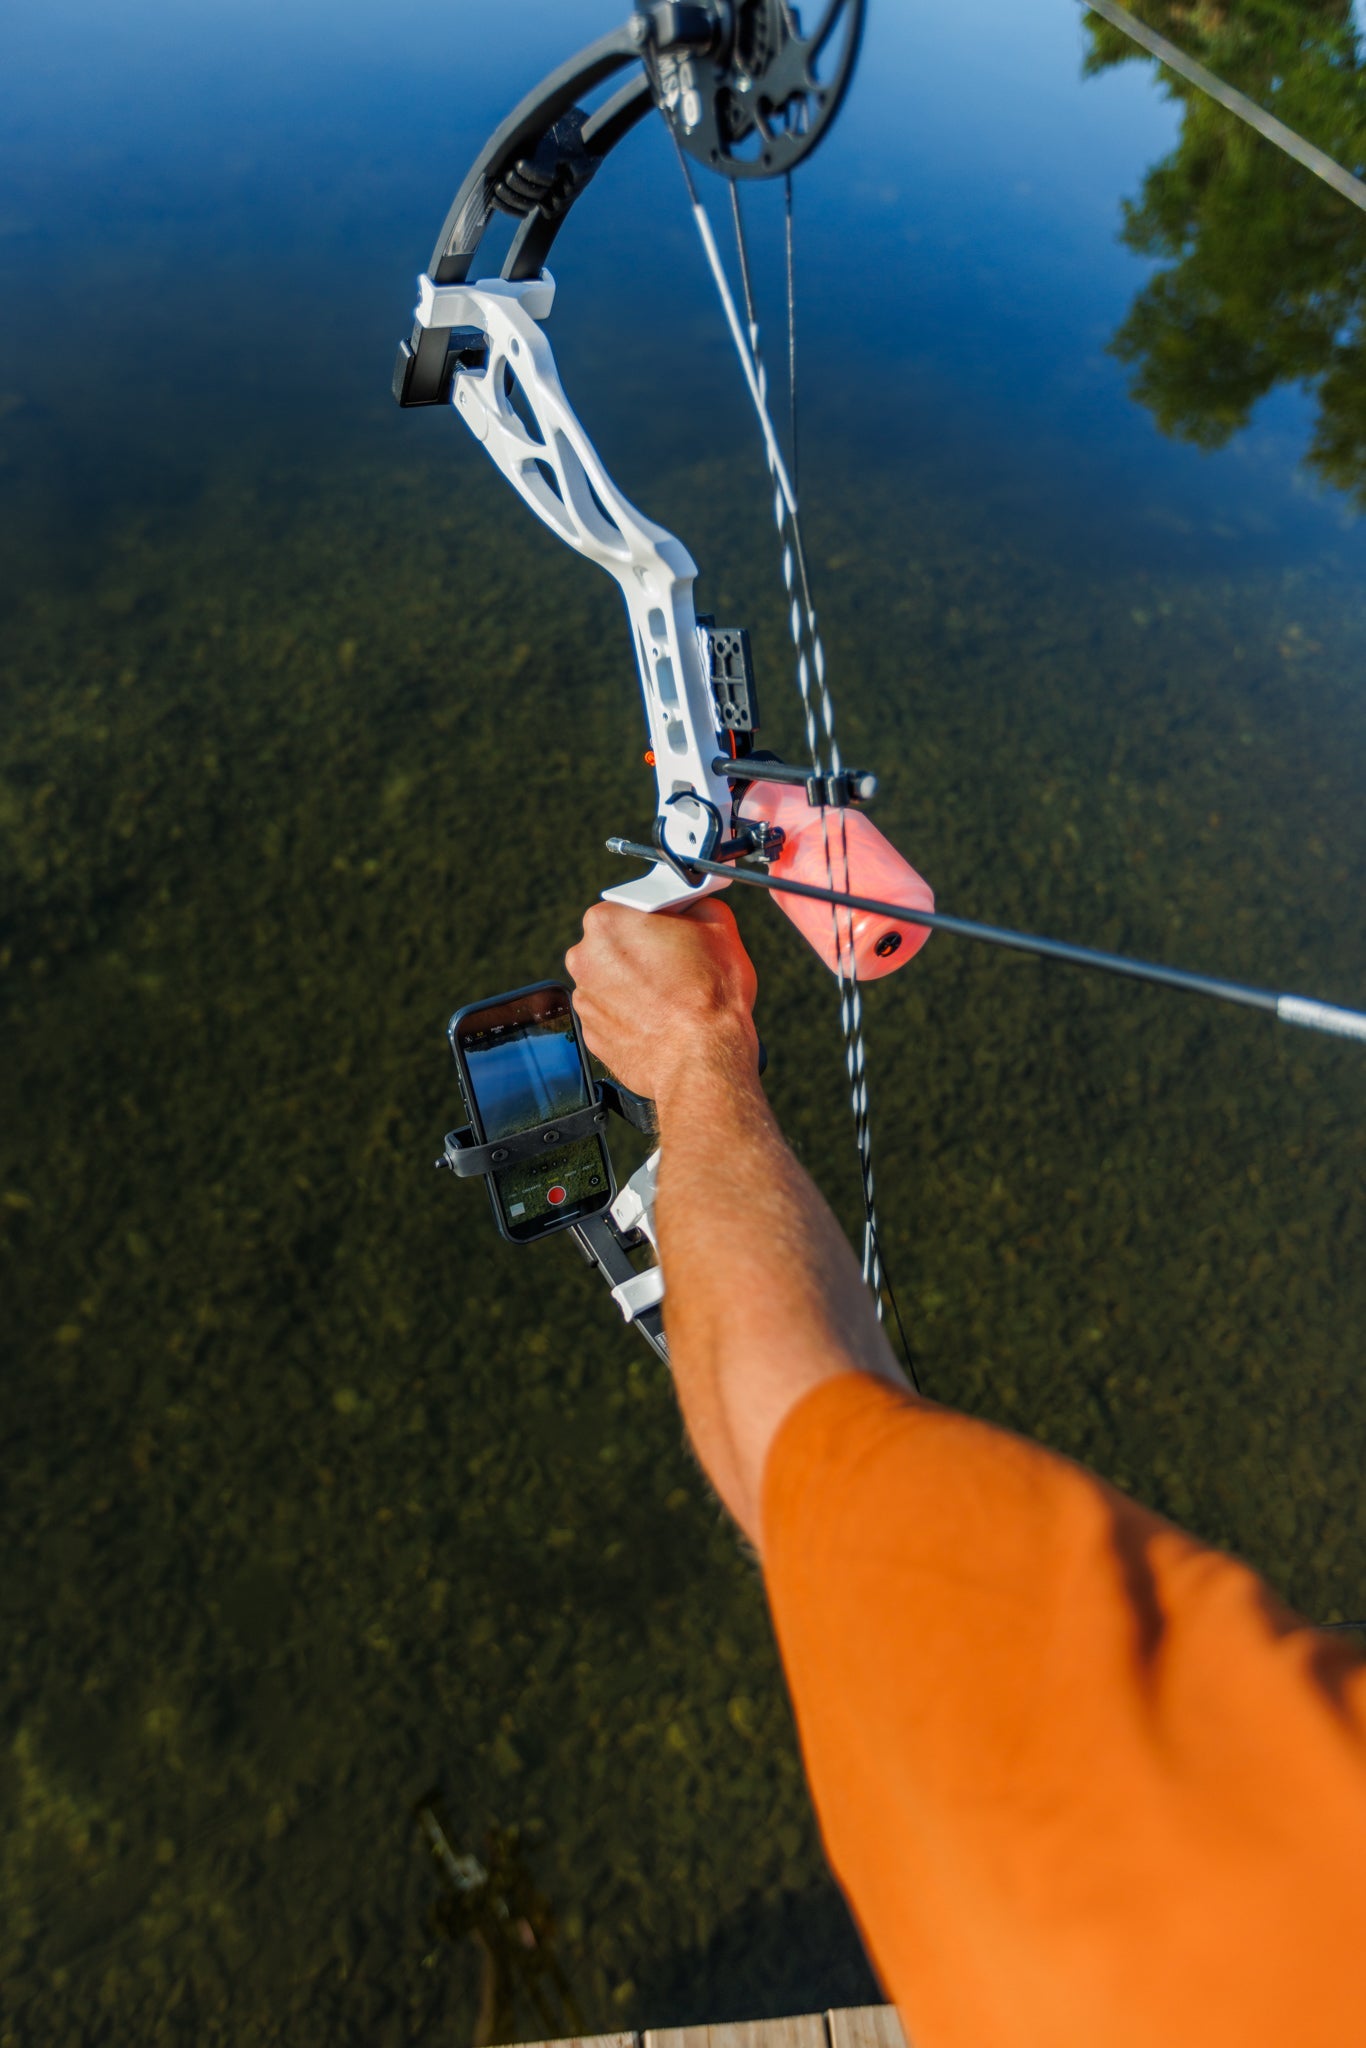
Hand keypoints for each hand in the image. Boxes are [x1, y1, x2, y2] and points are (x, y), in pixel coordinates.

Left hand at [566, 899, 759, 1105]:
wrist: (703, 1060)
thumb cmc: (710, 997)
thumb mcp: (720, 926)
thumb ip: (697, 905)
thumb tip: (692, 905)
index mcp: (608, 920)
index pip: (632, 906)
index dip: (657, 919)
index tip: (673, 930)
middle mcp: (585, 957)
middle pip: (616, 943)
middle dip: (643, 951)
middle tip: (677, 966)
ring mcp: (585, 998)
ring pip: (612, 980)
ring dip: (635, 985)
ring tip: (671, 999)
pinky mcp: (592, 1033)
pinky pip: (612, 1014)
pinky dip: (631, 1015)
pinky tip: (660, 1020)